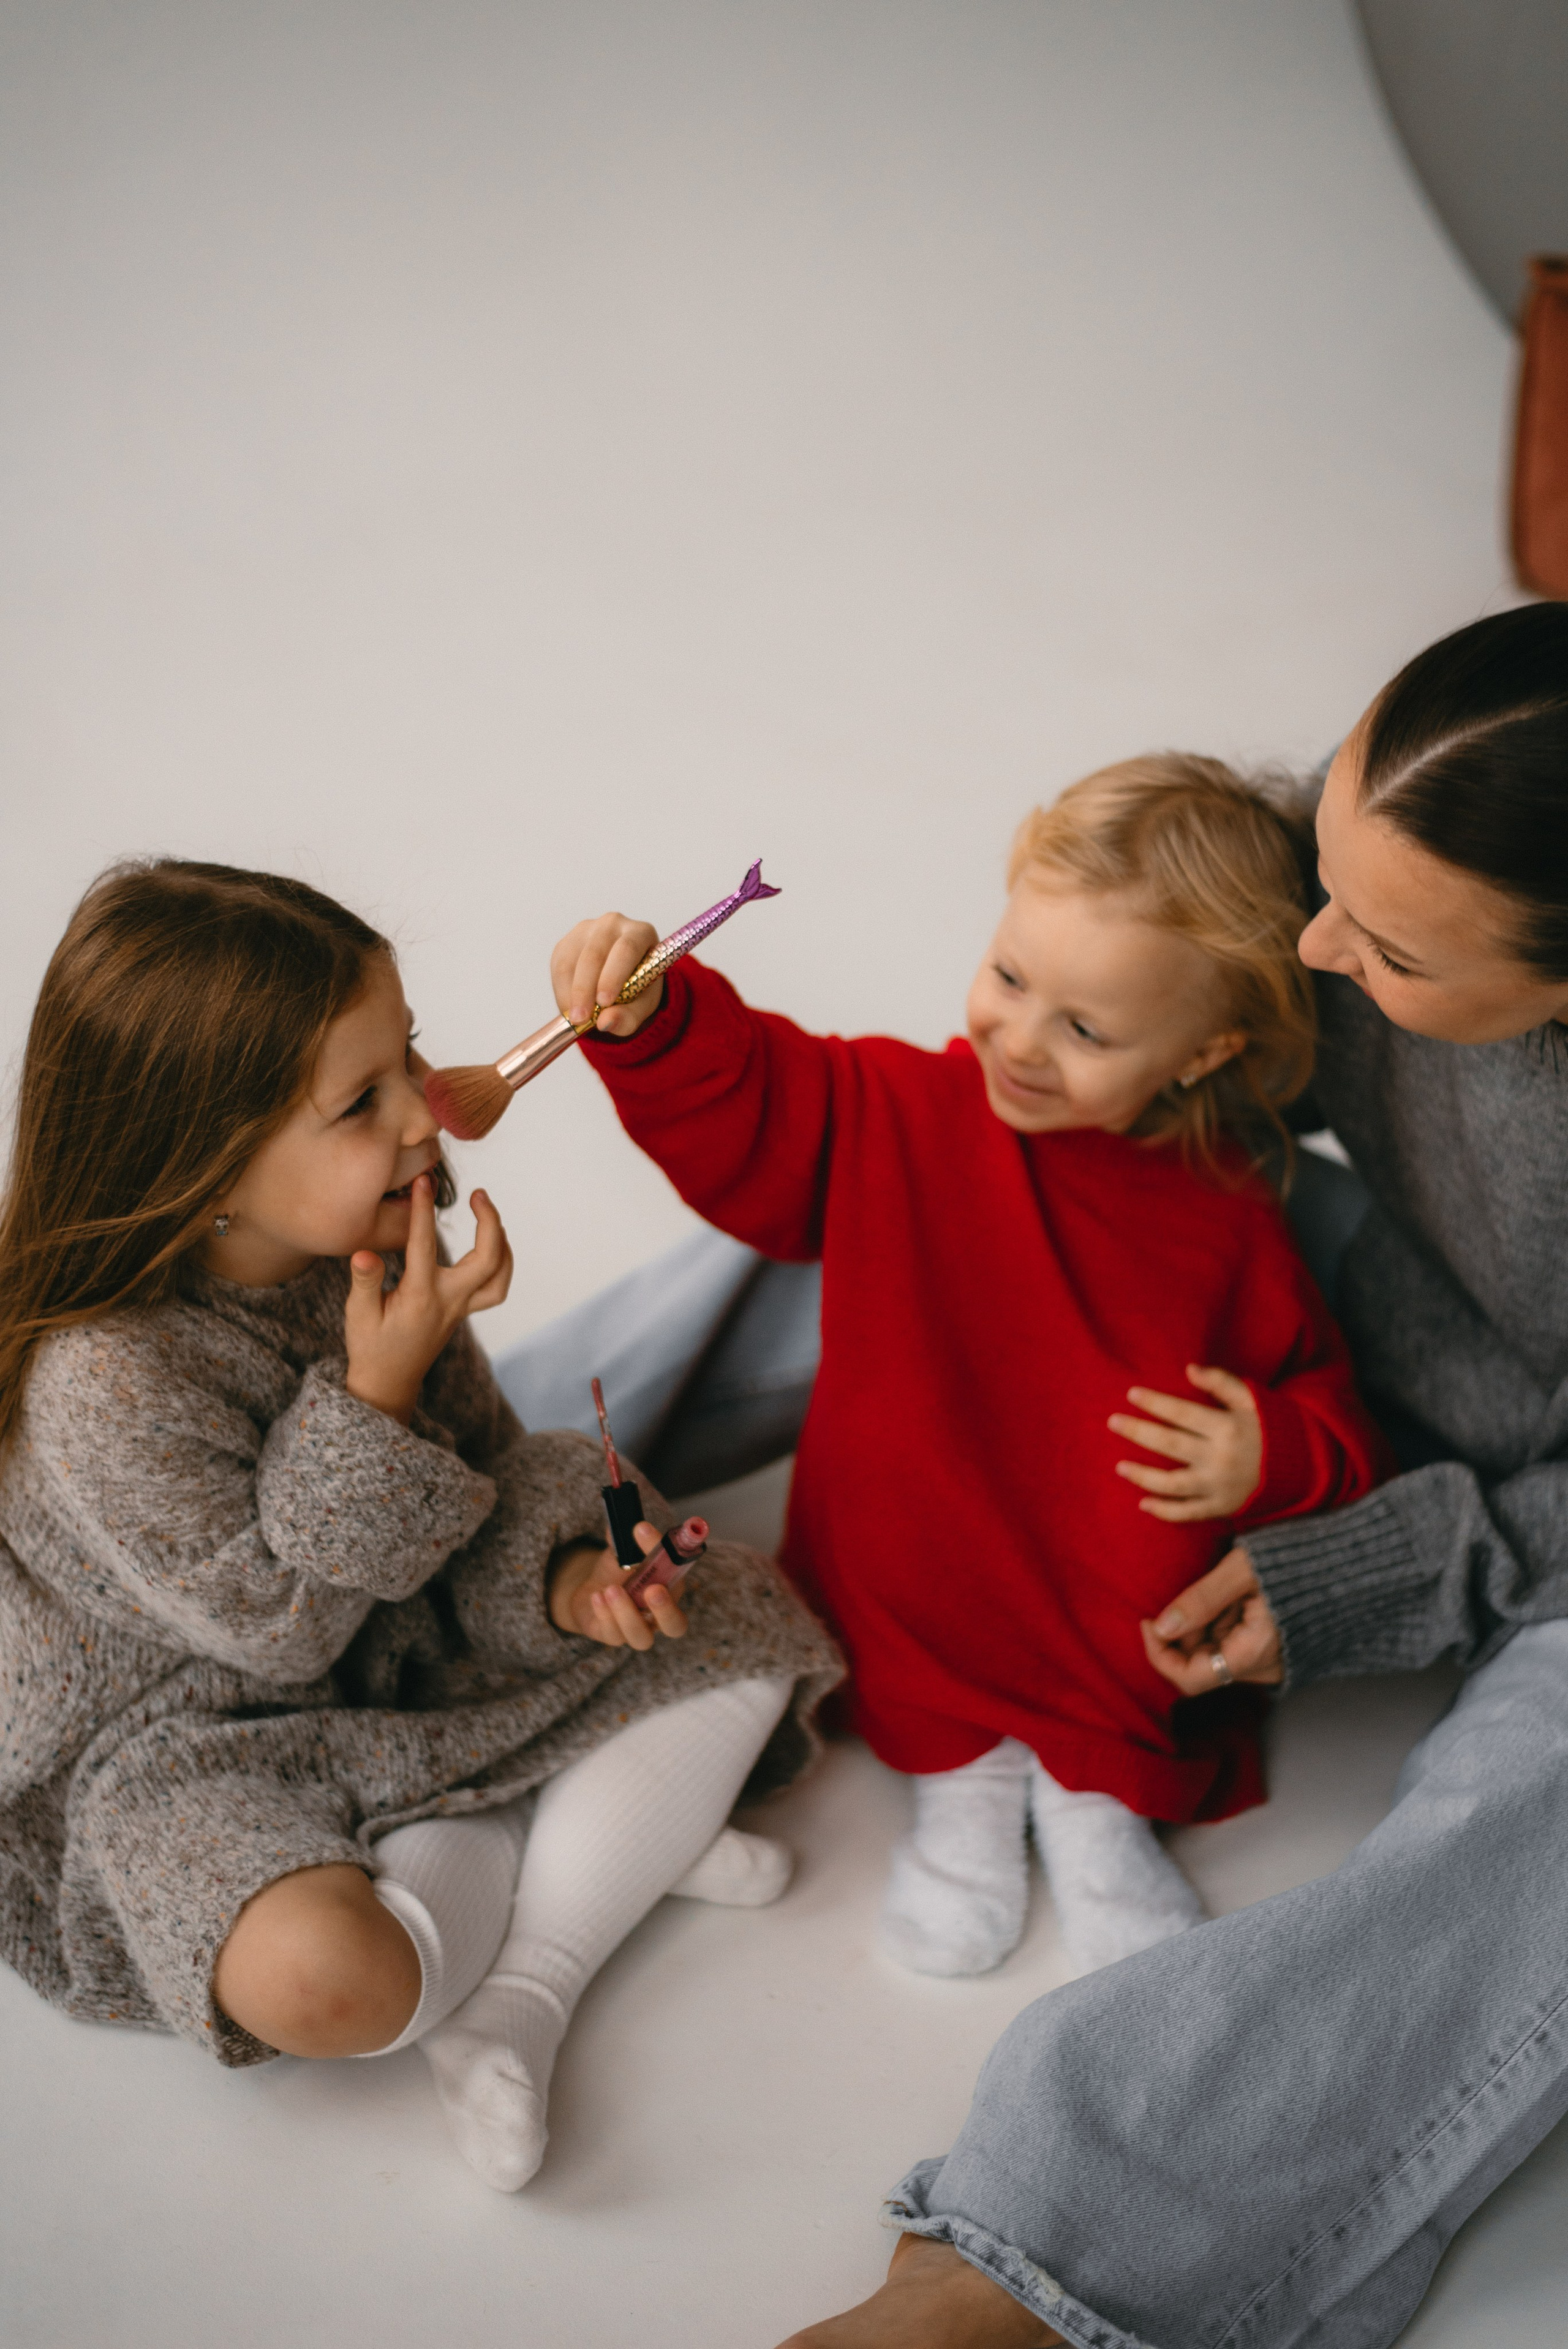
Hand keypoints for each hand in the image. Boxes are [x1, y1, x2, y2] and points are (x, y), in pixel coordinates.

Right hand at [345, 1175, 512, 1423]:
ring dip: (501, 1241)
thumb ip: (365, 1283)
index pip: (424, 1245)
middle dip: (489, 1222)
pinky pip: (496, 1287)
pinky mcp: (464, 1312)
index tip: (424, 1181)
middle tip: (478, 1193)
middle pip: (487, 1260)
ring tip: (486, 1212)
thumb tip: (364, 1254)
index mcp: (420, 1297)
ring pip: (500, 1276)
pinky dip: (501, 1262)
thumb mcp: (358, 1315)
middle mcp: (449, 1301)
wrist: (388, 1383)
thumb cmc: (370, 1347)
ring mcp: (461, 1308)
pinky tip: (491, 1243)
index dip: (424, 1210)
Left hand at [547, 1524, 689, 1648]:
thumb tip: (625, 1525)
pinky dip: (605, 1614)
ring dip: (627, 1612)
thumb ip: (627, 1539)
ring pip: (641, 1636)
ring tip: (612, 1589)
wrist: (594, 1592)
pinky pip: (612, 1634)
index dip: (676, 1559)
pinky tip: (597, 1596)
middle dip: (666, 1610)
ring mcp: (636, 1631)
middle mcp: (659, 1616)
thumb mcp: (625, 1551)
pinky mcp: (611, 1636)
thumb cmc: (620, 1571)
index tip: (652, 1535)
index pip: (681, 1578)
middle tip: (653, 1590)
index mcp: (671, 1590)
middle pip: (675, 1626)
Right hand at [550, 911, 664, 1041]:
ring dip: (570, 992)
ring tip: (575, 1019)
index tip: (604, 1003)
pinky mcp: (567, 942)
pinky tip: (569, 1007)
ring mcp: (587, 929)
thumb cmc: (639, 989)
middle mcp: (613, 924)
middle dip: (585, 989)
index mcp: (641, 933)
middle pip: (595, 954)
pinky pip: (558, 965)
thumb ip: (629, 1016)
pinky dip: (561, 990)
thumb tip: (605, 1022)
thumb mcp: (642, 1006)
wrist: (623, 981)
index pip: (626, 949)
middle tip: (581, 1019)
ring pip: (572, 959)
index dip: (613, 976)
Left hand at [1109, 1364, 1262, 1520]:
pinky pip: (1187, 1513)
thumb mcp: (1255, 1400)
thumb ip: (1222, 1383)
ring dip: (1142, 1476)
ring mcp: (1219, 1487)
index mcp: (1228, 1428)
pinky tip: (1142, 1502)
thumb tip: (1189, 1369)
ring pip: (1171, 1484)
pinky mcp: (1222, 1509)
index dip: (1154, 1403)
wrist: (1308, 1469)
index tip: (1131, 1394)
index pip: (1181, 1413)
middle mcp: (1220, 1459)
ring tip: (1119, 1465)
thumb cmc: (1275, 1428)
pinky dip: (1164, 1511)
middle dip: (1138, 1432)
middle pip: (1169, 1444)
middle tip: (1112, 1422)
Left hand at [1140, 1546, 1283, 1692]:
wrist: (1350, 1564)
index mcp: (1254, 1653)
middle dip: (1182, 1632)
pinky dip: (1220, 1622)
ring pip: (1214, 1653)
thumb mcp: (1241, 1571)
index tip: (1148, 1620)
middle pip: (1199, 1665)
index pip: (1189, 1678)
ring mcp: (1269, 1661)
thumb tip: (1161, 1626)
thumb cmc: (1297, 1562)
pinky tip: (1234, 1595)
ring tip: (1223, 1588)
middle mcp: (1262, 1667)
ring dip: (1202, 1624)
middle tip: (1187, 1593)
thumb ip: (1201, 1600)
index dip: (1159, 1654)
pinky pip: (1232, 1644)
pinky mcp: (1272, 1649)